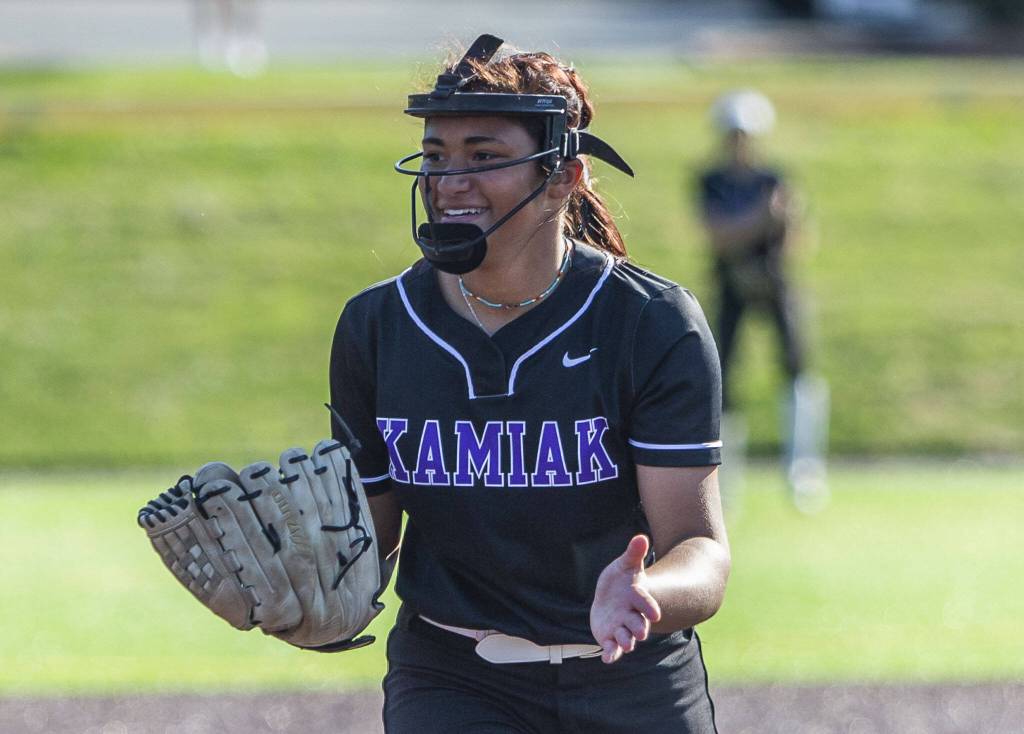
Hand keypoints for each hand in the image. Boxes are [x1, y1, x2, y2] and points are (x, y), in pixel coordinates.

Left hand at [589, 535, 661, 663]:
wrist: (612, 598)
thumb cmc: (621, 580)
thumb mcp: (625, 565)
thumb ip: (633, 554)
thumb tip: (641, 537)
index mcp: (637, 597)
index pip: (645, 602)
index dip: (649, 608)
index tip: (655, 614)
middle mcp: (631, 615)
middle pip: (638, 623)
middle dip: (639, 628)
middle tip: (641, 633)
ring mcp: (621, 627)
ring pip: (626, 637)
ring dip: (626, 642)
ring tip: (626, 646)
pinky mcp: (610, 637)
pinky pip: (612, 647)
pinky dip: (610, 654)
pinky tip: (607, 659)